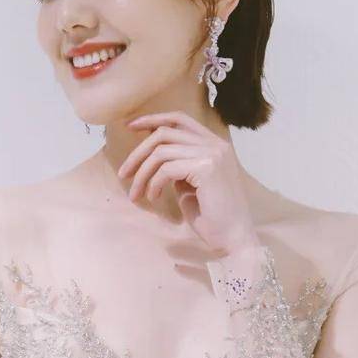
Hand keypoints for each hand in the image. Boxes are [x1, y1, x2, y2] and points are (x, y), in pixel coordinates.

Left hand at [117, 110, 260, 253]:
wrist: (233, 239)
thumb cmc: (212, 216)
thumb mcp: (190, 183)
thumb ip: (177, 164)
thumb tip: (152, 153)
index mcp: (215, 144)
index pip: (179, 119)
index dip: (153, 119)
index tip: (130, 126)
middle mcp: (216, 144)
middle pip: (165, 133)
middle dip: (138, 152)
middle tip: (123, 172)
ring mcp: (213, 154)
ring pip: (161, 151)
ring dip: (142, 173)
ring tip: (135, 193)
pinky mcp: (206, 168)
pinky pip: (166, 169)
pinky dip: (153, 183)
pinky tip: (153, 198)